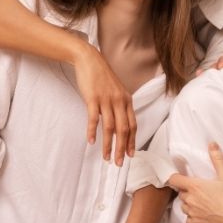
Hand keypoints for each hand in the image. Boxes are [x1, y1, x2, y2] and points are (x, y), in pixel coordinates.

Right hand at [74, 46, 136, 165]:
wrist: (90, 60)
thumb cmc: (102, 77)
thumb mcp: (116, 91)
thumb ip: (119, 106)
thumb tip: (119, 125)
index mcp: (127, 100)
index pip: (132, 125)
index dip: (132, 141)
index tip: (130, 155)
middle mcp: (119, 101)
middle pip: (123, 130)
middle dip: (121, 148)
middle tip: (119, 163)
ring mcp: (106, 100)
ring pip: (110, 127)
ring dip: (108, 145)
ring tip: (106, 157)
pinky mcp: (93, 98)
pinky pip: (94, 119)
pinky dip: (92, 131)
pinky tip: (91, 142)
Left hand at [167, 143, 222, 222]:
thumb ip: (217, 159)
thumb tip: (212, 145)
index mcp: (195, 186)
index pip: (174, 179)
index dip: (176, 177)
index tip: (181, 177)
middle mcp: (190, 200)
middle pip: (180, 193)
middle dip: (186, 190)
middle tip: (198, 189)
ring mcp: (192, 213)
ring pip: (183, 206)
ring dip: (189, 203)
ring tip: (201, 201)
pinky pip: (188, 219)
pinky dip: (192, 216)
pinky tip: (202, 213)